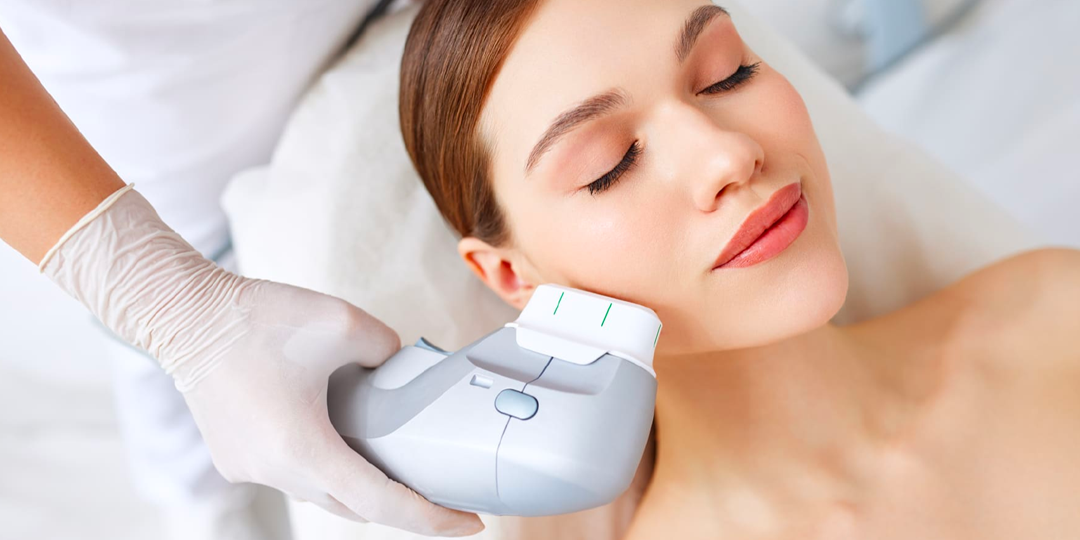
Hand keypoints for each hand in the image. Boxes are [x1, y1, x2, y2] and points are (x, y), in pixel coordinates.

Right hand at [42, 187, 483, 536]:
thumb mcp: (344, 322)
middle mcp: (274, 471)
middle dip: (404, 507)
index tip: (469, 523)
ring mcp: (250, 469)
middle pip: (355, 507)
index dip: (431, 518)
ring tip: (401, 467)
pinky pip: (294, 475)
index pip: (381, 503)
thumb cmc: (254, 319)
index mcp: (302, 448)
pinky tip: (345, 441)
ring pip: (323, 493)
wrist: (182, 315)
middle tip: (446, 498)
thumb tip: (397, 367)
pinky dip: (326, 466)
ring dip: (361, 485)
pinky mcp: (236, 458)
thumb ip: (388, 351)